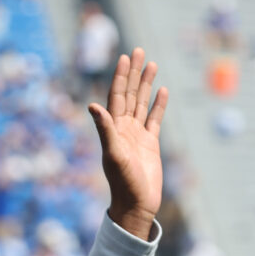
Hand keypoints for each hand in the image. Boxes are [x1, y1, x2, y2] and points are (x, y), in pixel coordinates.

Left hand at [88, 48, 167, 240]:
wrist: (136, 205)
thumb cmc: (123, 183)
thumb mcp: (113, 154)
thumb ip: (105, 129)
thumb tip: (92, 105)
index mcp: (114, 129)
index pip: (116, 97)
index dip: (120, 77)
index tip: (125, 57)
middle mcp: (124, 129)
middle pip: (130, 95)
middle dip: (134, 73)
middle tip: (138, 50)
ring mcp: (138, 136)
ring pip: (142, 103)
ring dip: (146, 84)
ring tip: (152, 63)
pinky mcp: (151, 144)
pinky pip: (155, 119)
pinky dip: (158, 105)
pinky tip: (163, 91)